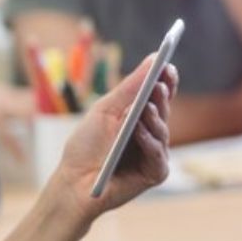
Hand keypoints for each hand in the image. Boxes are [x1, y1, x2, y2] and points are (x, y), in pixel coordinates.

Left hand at [47, 57, 178, 226]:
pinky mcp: (155, 173)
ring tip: (147, 108)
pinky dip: (149, 142)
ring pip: (162, 131)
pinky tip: (139, 131)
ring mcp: (154, 154)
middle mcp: (150, 134)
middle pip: (163, 110)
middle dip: (162, 97)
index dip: (165, 81)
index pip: (159, 96)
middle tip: (160, 84)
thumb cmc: (87, 145)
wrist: (74, 182)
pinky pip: (157, 154)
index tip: (167, 66)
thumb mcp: (105, 110)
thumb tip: (154, 58)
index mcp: (139, 117)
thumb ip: (129, 87)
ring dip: (154, 119)